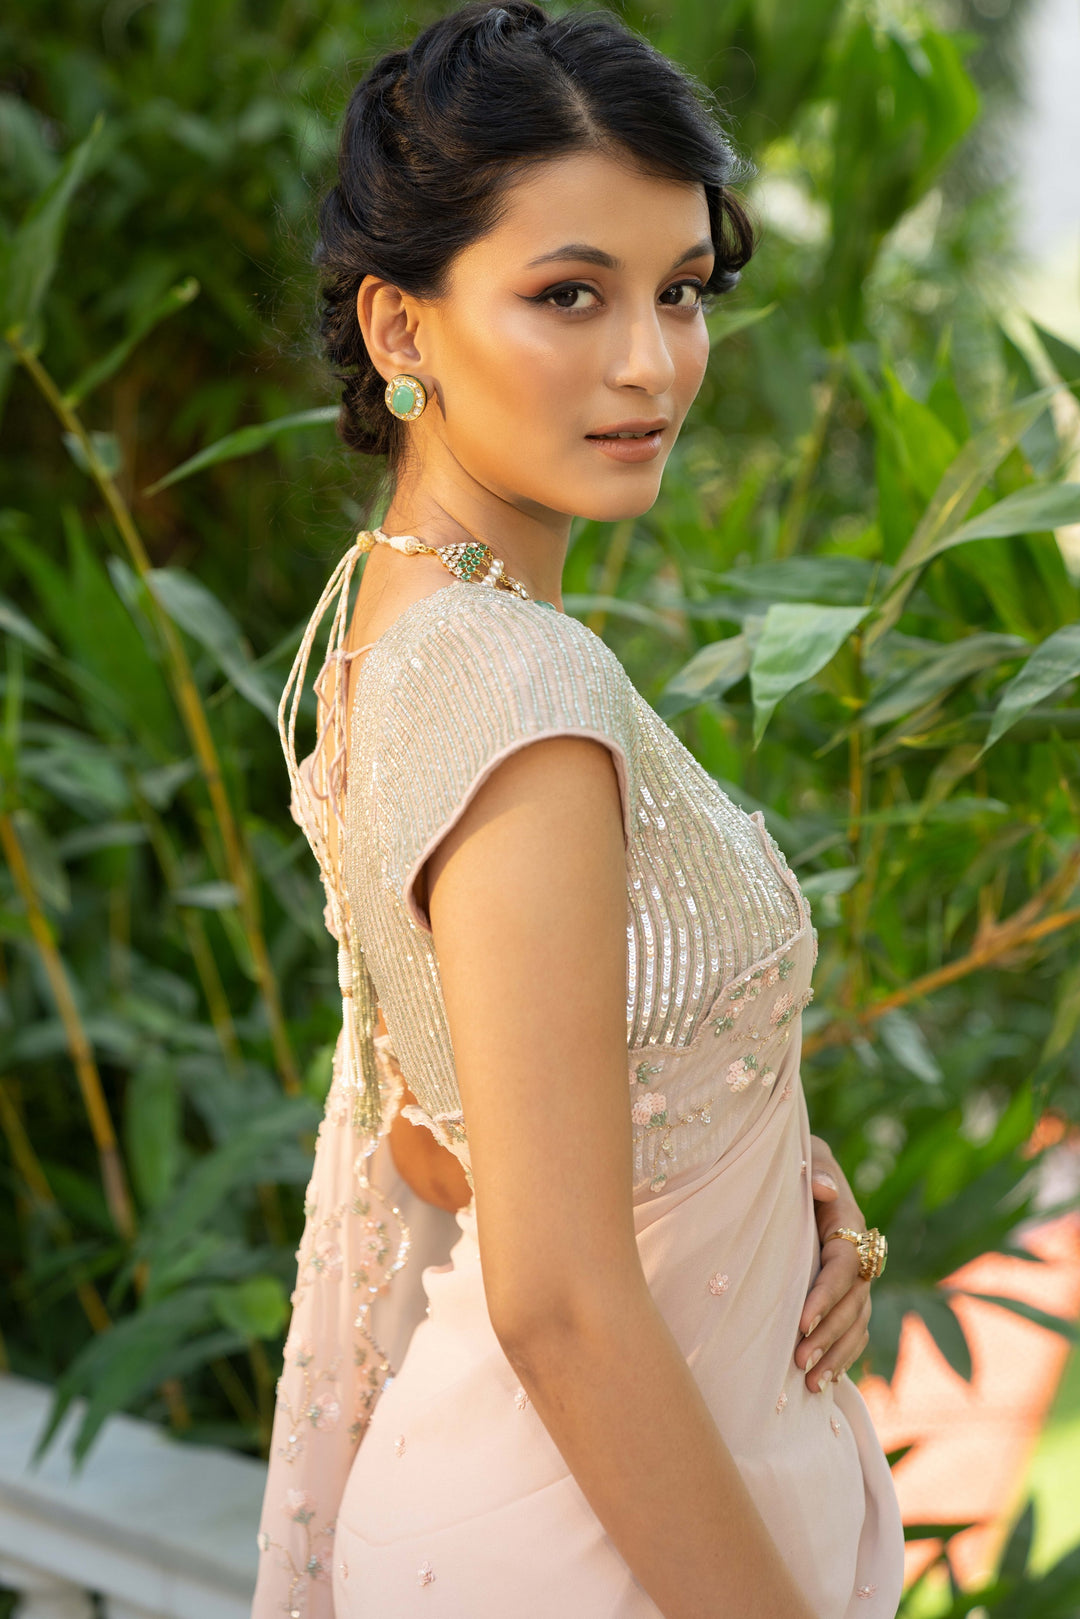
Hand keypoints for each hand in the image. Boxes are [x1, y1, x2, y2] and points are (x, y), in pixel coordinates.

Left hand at [794, 1134, 871, 1393]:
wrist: (801, 1169)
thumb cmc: (796, 1161)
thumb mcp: (805, 1155)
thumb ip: (815, 1169)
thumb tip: (824, 1189)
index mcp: (848, 1225)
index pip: (842, 1267)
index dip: (825, 1296)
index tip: (800, 1321)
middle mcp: (859, 1255)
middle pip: (852, 1304)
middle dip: (828, 1336)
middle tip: (798, 1362)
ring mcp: (857, 1279)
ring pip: (857, 1324)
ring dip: (836, 1355)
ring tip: (809, 1384)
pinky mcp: (848, 1295)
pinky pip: (854, 1331)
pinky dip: (842, 1356)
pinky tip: (823, 1382)